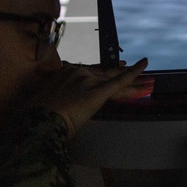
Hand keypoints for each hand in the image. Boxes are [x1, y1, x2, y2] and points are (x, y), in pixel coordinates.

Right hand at [27, 58, 151, 137]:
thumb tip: (55, 106)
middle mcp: (78, 73)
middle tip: (134, 69)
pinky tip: (144, 66)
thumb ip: (54, 99)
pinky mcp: (99, 90)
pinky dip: (134, 74)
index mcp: (64, 73)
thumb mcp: (42, 102)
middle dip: (121, 74)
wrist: (39, 120)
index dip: (101, 72)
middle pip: (105, 73)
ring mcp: (89, 80)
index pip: (89, 72)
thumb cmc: (37, 116)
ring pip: (116, 79)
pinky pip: (120, 80)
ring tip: (150, 79)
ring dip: (134, 80)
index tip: (111, 68)